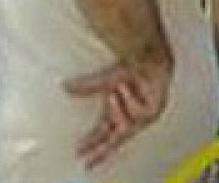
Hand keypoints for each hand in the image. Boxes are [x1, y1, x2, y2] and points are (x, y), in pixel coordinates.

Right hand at [64, 52, 172, 169]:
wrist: (150, 58)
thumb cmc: (131, 68)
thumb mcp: (104, 80)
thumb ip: (85, 87)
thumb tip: (64, 85)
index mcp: (116, 112)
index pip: (101, 133)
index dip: (91, 144)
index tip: (78, 153)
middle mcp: (129, 117)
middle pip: (114, 140)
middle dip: (101, 151)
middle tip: (87, 161)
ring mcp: (143, 117)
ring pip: (123, 126)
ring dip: (116, 108)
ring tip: (115, 91)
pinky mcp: (154, 112)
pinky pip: (136, 113)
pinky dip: (129, 99)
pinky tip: (126, 88)